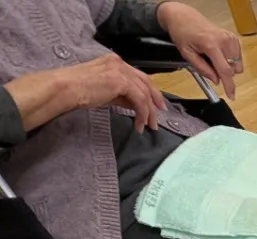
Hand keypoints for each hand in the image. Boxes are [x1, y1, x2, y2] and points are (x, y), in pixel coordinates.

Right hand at [2, 53, 172, 130]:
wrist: (66, 88)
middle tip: (158, 118)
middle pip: (146, 83)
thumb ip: (122, 95)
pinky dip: (143, 114)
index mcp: (114, 62)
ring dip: (149, 113)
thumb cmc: (79, 90)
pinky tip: (140, 124)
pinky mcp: (121, 81)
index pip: (138, 76)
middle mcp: (119, 63)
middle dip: (155, 102)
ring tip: (148, 127)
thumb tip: (135, 105)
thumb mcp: (106, 91)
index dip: (150, 92)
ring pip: (144, 93)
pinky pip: (140, 100)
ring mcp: (120, 70)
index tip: (156, 106)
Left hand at [157, 0, 243, 97]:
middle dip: (223, 72)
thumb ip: (202, 69)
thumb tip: (216, 80)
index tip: (232, 96)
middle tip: (208, 65)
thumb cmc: (182, 33)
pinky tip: (219, 53)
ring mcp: (231, 38)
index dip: (229, 85)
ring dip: (227, 66)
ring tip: (212, 57)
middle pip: (232, 69)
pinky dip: (230, 60)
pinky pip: (237, 58)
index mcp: (211, 44)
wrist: (184, 16)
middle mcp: (224, 40)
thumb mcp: (186, 53)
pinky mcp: (234, 38)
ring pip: (237, 65)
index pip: (225, 70)